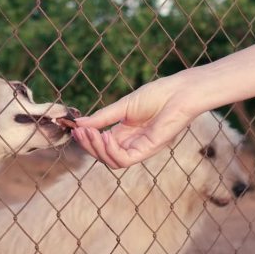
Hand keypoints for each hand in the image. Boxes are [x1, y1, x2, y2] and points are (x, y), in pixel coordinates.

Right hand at [72, 76, 199, 167]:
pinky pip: (124, 159)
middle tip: (78, 131)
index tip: (74, 128)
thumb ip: (102, 117)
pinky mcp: (148, 150)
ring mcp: (140, 148)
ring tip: (89, 132)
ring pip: (112, 161)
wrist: (179, 92)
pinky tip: (104, 136)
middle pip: (104, 155)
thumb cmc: (157, 95)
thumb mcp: (122, 106)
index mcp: (125, 133)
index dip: (87, 139)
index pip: (101, 144)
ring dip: (97, 148)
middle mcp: (132, 144)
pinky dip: (111, 151)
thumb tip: (78, 123)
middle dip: (88, 145)